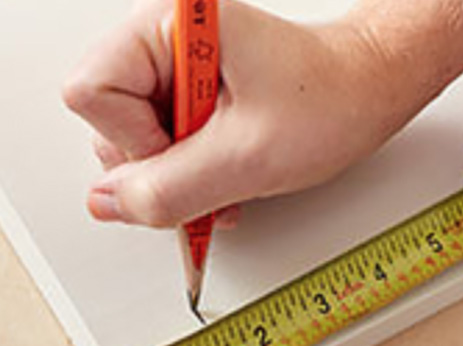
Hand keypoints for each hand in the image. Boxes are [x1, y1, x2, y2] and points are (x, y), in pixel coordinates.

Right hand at [63, 0, 462, 227]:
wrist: (371, 91)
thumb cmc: (332, 99)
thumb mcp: (246, 158)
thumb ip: (168, 188)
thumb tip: (108, 203)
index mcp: (170, 25)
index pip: (91, 91)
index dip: (133, 139)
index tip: (184, 150)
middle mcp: (162, 39)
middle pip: (105, 120)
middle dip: (156, 163)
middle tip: (211, 162)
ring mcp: (171, 66)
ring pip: (129, 139)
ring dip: (174, 175)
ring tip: (225, 167)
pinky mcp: (184, 91)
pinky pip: (156, 143)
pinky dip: (186, 172)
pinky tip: (222, 171)